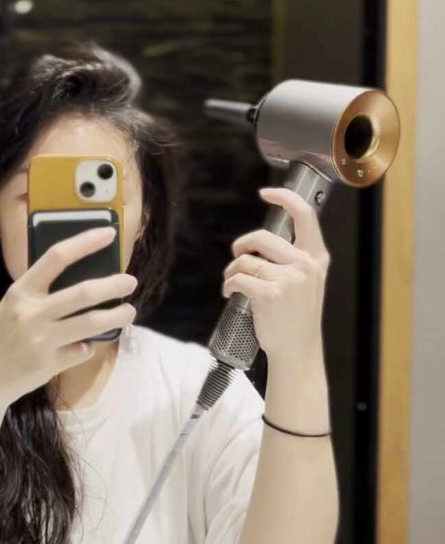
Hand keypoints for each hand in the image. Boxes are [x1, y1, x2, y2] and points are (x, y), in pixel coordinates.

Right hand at [0, 226, 137, 406]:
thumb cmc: (1, 335)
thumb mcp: (13, 305)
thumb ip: (40, 293)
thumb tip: (83, 279)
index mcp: (20, 291)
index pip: (56, 257)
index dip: (84, 243)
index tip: (108, 234)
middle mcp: (30, 313)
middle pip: (82, 293)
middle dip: (113, 285)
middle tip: (130, 281)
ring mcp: (40, 340)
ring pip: (90, 323)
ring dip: (115, 316)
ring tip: (129, 312)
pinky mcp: (48, 364)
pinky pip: (81, 350)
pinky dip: (88, 346)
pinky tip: (84, 345)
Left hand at [220, 186, 330, 362]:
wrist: (298, 350)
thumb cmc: (298, 317)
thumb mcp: (309, 282)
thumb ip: (295, 259)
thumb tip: (264, 242)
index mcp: (316, 258)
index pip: (304, 215)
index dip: (284, 197)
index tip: (266, 193)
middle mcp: (304, 264)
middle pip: (262, 236)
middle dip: (242, 245)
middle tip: (238, 255)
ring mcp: (287, 279)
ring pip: (245, 260)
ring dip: (232, 270)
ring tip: (233, 282)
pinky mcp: (268, 294)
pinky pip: (237, 277)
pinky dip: (228, 285)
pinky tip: (230, 294)